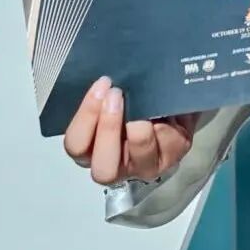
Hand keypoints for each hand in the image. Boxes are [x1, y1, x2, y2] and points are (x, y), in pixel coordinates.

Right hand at [62, 76, 198, 185]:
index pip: (76, 146)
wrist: (173, 96)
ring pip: (138, 157)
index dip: (85, 118)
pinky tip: (167, 109)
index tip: (101, 86)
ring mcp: (146, 165)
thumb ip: (105, 93)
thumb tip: (103, 79)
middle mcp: (117, 165)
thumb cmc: (136, 96)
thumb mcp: (117, 94)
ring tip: (143, 102)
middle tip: (116, 95)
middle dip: (108, 129)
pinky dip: (166, 127)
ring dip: (139, 128)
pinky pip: (168, 146)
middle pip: (102, 170)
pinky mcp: (173, 157)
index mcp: (93, 150)